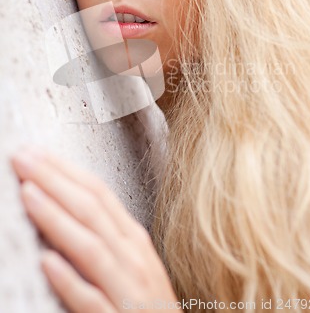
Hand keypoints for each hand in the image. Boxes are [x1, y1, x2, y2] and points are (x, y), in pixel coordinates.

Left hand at [11, 148, 179, 312]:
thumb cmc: (147, 300)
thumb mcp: (132, 259)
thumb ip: (105, 234)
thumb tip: (69, 204)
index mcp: (132, 238)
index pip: (98, 193)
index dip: (66, 170)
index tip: (37, 152)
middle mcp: (132, 257)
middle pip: (91, 210)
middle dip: (55, 180)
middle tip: (23, 157)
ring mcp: (128, 290)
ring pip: (90, 247)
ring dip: (57, 218)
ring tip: (28, 193)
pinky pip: (92, 301)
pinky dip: (71, 280)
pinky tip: (47, 262)